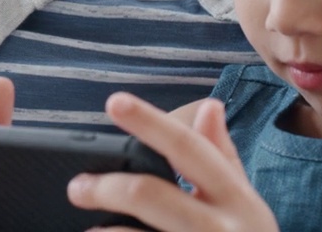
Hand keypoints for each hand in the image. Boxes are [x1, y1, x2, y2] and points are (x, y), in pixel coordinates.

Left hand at [66, 93, 278, 231]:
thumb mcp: (245, 202)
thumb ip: (223, 157)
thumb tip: (210, 106)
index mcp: (236, 197)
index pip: (188, 148)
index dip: (150, 122)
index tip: (115, 102)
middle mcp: (221, 228)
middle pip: (150, 194)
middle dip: (105, 186)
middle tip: (77, 186)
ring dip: (105, 231)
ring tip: (92, 228)